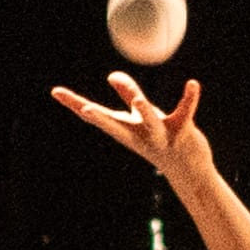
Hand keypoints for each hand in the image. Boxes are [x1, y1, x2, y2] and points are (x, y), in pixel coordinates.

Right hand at [47, 74, 209, 198]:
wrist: (189, 173)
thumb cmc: (161, 141)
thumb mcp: (140, 120)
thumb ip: (127, 96)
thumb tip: (111, 76)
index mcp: (125, 130)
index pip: (96, 116)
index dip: (75, 104)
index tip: (56, 91)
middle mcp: (138, 136)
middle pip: (115, 126)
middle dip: (99, 118)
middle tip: (83, 108)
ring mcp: (160, 137)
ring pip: (150, 123)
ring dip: (144, 111)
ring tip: (139, 99)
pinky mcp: (182, 133)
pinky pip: (185, 113)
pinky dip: (189, 99)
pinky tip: (193, 84)